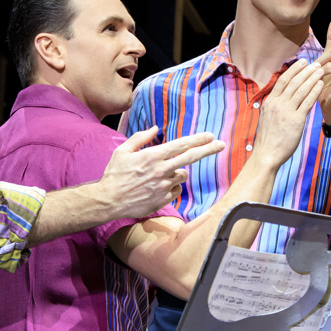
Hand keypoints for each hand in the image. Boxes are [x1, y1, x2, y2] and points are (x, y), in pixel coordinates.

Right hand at [100, 127, 223, 217]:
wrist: (109, 201)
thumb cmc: (114, 174)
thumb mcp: (122, 151)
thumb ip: (140, 138)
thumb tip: (155, 129)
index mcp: (152, 156)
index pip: (180, 145)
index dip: (197, 139)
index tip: (210, 135)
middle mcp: (161, 170)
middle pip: (190, 158)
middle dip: (208, 149)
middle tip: (221, 144)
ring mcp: (163, 186)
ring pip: (182, 175)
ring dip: (177, 172)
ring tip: (161, 175)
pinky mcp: (163, 200)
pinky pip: (176, 190)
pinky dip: (171, 187)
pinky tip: (158, 188)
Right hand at [252, 59, 324, 166]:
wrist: (266, 155)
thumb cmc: (268, 139)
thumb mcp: (266, 117)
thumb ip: (274, 106)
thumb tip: (282, 97)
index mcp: (269, 102)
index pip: (282, 80)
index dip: (293, 69)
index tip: (302, 62)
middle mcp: (277, 104)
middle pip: (293, 82)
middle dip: (306, 71)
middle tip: (316, 63)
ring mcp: (286, 112)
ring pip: (301, 90)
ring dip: (312, 78)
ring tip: (321, 70)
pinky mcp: (296, 121)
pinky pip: (307, 102)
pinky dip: (315, 92)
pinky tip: (321, 85)